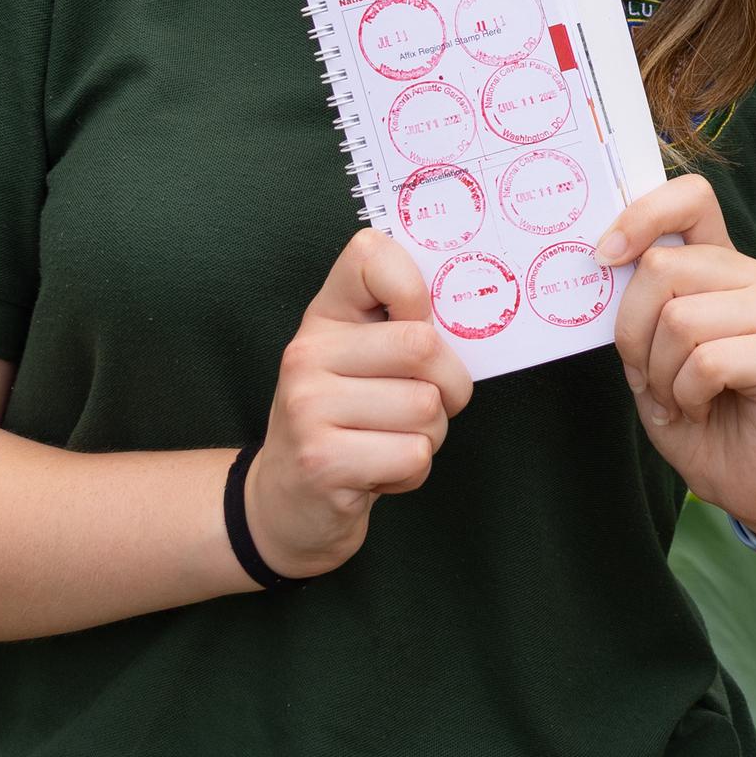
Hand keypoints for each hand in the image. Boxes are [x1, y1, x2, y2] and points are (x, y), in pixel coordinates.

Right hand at [244, 229, 475, 577]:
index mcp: (323, 317)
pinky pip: (414, 455)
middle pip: (424, 345)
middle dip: (448, 386)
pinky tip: (378, 470)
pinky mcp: (323, 462)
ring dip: (429, 436)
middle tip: (425, 406)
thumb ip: (400, 324)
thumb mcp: (358, 360)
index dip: (415, 287)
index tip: (419, 321)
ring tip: (391, 440)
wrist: (285, 502)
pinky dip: (412, 471)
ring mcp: (309, 407)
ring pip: (426, 407)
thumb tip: (470, 305)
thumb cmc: (343, 422)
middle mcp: (307, 353)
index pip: (371, 255)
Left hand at [598, 174, 755, 539]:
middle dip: (633, 335)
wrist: (750, 480)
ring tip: (680, 398)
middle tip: (648, 376)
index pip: (690, 199)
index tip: (603, 256)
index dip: (642, 215)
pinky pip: (707, 362)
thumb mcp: (649, 356)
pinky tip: (702, 409)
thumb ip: (637, 308)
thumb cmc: (697, 414)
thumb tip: (602, 260)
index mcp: (717, 266)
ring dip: (660, 376)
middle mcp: (750, 278)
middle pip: (662, 268)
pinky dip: (687, 397)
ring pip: (679, 320)